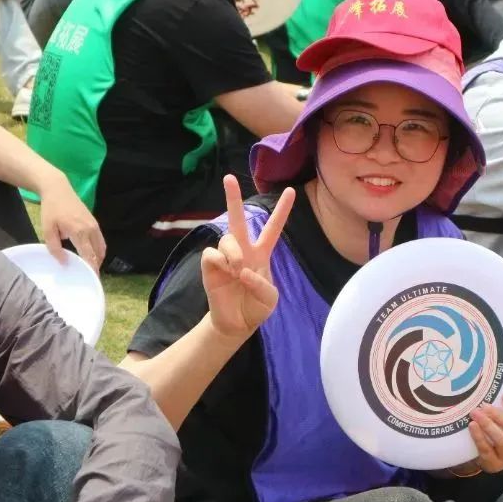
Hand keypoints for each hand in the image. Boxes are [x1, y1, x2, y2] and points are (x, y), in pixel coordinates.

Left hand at [38, 175, 105, 271]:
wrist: (58, 189)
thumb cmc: (51, 209)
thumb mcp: (47, 230)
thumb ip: (55, 248)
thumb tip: (65, 262)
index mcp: (79, 232)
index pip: (89, 255)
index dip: (92, 268)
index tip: (92, 280)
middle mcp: (90, 229)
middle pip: (99, 253)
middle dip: (96, 265)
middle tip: (90, 277)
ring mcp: (94, 225)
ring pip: (102, 247)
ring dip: (98, 258)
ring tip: (91, 267)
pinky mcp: (94, 222)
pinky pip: (100, 240)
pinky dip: (98, 249)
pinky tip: (90, 254)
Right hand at [202, 175, 294, 339]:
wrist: (237, 324)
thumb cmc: (256, 307)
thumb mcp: (269, 299)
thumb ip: (261, 284)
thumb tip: (242, 270)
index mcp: (262, 253)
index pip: (273, 227)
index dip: (282, 210)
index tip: (292, 190)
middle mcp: (243, 250)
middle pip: (238, 219)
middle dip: (233, 198)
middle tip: (229, 177)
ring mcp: (226, 256)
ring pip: (227, 238)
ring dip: (234, 253)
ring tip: (237, 269)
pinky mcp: (210, 266)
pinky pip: (213, 254)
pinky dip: (222, 262)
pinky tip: (227, 273)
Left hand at [452, 394, 502, 474]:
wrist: (489, 455)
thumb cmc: (498, 428)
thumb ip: (502, 403)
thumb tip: (486, 378)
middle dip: (502, 416)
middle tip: (485, 406)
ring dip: (488, 426)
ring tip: (475, 413)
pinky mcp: (496, 464)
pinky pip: (488, 451)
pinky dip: (479, 438)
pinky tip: (472, 426)